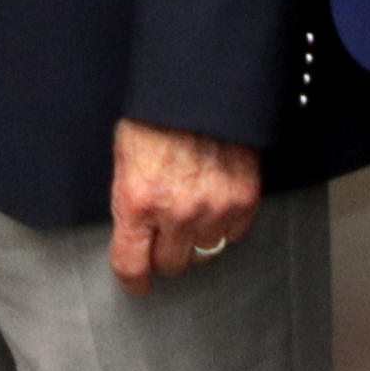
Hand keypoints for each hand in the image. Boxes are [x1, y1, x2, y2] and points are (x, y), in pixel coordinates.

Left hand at [111, 121, 261, 288]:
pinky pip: (234, 235)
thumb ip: (129, 198)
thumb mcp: (124, 155)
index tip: (138, 284)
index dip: (133, 281)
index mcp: (137, 201)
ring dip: (196, 241)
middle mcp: (176, 213)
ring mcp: (213, 209)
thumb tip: (132, 230)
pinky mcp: (244, 200)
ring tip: (191, 217)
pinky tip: (216, 208)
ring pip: (205, 253)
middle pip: (171, 265)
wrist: (199, 86)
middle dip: (164, 254)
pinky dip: (225, 227)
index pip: (131, 264)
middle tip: (164, 237)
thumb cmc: (156, 113)